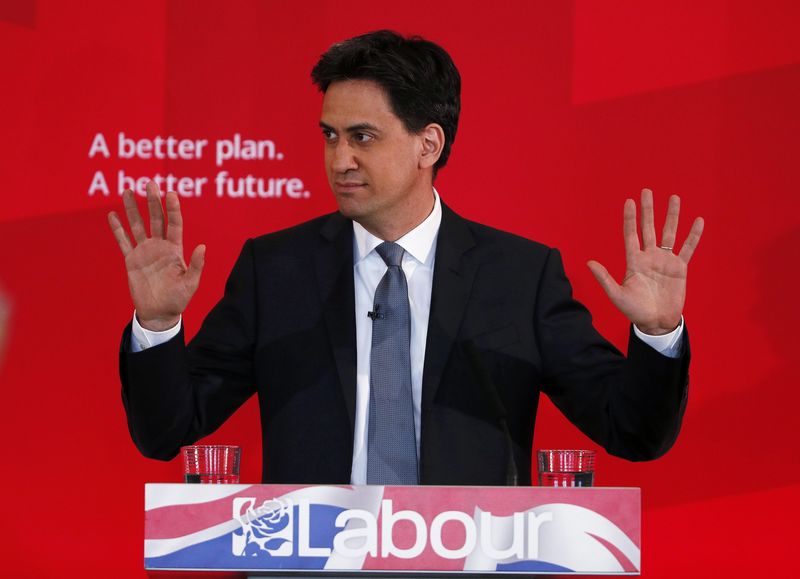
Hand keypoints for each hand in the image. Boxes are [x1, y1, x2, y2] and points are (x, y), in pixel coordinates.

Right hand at [108, 181, 204, 330]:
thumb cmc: (178, 299)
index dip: (173, 209)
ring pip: (138, 226)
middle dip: (153, 201)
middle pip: (155, 219)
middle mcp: (160, 246)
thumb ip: (197, 265)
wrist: (160, 313)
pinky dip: (118, 229)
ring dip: (132, 209)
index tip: (170, 193)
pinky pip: (123, 241)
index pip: (174, 224)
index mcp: (175, 250)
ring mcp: (145, 252)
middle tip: (150, 183)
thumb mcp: (191, 284)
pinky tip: (112, 215)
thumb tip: (203, 246)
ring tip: (128, 190)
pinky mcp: (132, 260)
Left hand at [587, 188, 703, 334]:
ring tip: (674, 198)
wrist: (656, 322)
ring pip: (669, 233)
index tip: (628, 202)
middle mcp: (649, 257)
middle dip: (648, 210)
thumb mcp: (617, 295)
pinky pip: (688, 249)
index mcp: (634, 261)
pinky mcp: (679, 268)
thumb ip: (605, 278)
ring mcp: (665, 261)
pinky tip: (698, 221)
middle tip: (646, 191)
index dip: (630, 219)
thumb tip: (589, 263)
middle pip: (649, 228)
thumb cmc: (634, 310)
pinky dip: (693, 236)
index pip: (631, 235)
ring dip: (671, 216)